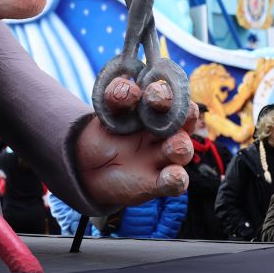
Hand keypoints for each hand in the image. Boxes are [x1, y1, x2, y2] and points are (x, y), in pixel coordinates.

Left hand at [76, 86, 198, 207]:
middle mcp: (165, 130)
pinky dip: (176, 178)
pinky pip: (177, 182)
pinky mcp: (159, 182)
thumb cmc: (105, 133)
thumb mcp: (106, 111)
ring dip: (179, 144)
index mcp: (155, 108)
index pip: (169, 93)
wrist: (89, 167)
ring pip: (182, 149)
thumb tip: (130, 90)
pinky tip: (172, 174)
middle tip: (158, 103)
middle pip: (184, 117)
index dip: (162, 90)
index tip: (142, 92)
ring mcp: (163, 156)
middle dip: (179, 110)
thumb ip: (116, 96)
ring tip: (171, 145)